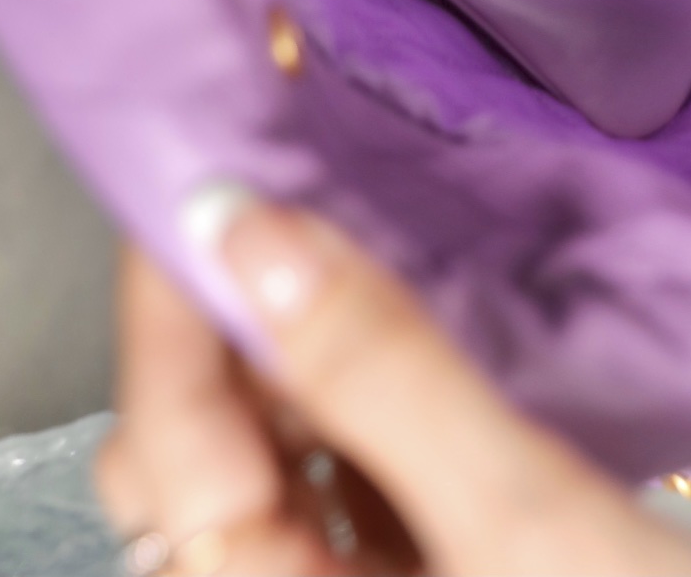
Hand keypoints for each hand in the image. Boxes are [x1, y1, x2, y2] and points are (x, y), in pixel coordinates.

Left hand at [96, 199, 690, 575]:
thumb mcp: (524, 524)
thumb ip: (381, 375)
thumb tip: (241, 227)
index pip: (165, 454)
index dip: (170, 304)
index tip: (199, 166)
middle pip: (192, 461)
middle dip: (218, 320)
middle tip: (268, 179)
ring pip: (267, 462)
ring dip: (282, 345)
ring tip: (320, 223)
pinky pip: (345, 475)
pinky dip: (348, 386)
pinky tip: (388, 311)